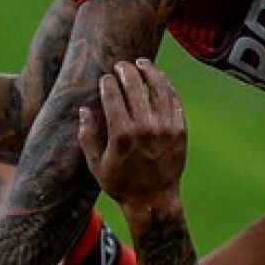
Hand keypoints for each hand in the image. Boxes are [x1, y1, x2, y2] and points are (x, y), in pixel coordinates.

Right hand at [78, 58, 185, 212]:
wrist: (154, 201)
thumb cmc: (121, 184)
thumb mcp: (95, 164)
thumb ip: (87, 136)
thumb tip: (84, 110)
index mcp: (121, 135)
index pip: (112, 94)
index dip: (107, 81)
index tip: (105, 79)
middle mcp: (144, 128)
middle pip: (134, 85)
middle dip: (124, 70)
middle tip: (121, 66)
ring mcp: (165, 128)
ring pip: (158, 87)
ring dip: (149, 70)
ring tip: (141, 64)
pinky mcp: (180, 130)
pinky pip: (174, 100)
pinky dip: (166, 86)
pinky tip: (159, 79)